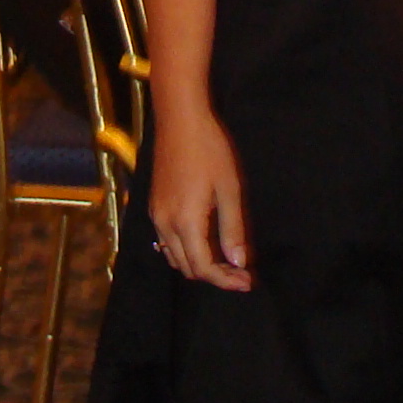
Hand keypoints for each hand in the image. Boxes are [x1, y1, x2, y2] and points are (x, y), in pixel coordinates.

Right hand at [149, 105, 251, 289]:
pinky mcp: (154, 206)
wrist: (180, 120)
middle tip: (242, 273)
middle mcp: (165, 224)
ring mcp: (156, 216)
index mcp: (186, 223)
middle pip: (188, 268)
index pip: (204, 268)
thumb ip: (233, 229)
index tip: (248, 282)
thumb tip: (239, 263)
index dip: (226, 280)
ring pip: (175, 258)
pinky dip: (186, 251)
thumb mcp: (229, 190)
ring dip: (199, 265)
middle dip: (215, 276)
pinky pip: (167, 242)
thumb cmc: (210, 150)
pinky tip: (205, 243)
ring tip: (226, 261)